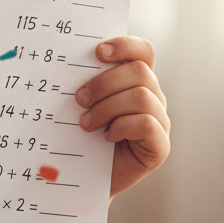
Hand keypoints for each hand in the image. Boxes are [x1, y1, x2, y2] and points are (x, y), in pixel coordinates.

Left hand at [74, 37, 169, 197]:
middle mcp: (153, 97)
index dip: (125, 45)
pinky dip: (122, 126)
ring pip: (142, 97)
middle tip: (79, 99)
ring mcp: (160, 121)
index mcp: (136, 81)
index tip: (98, 52)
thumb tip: (63, 61)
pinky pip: (147, 124)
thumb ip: (85, 83)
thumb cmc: (81, 136)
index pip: (143, 51)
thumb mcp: (83, 105)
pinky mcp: (160, 146)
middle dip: (104, 82)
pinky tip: (105, 136)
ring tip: (86, 123)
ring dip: (107, 107)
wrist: (84, 177)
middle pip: (140, 72)